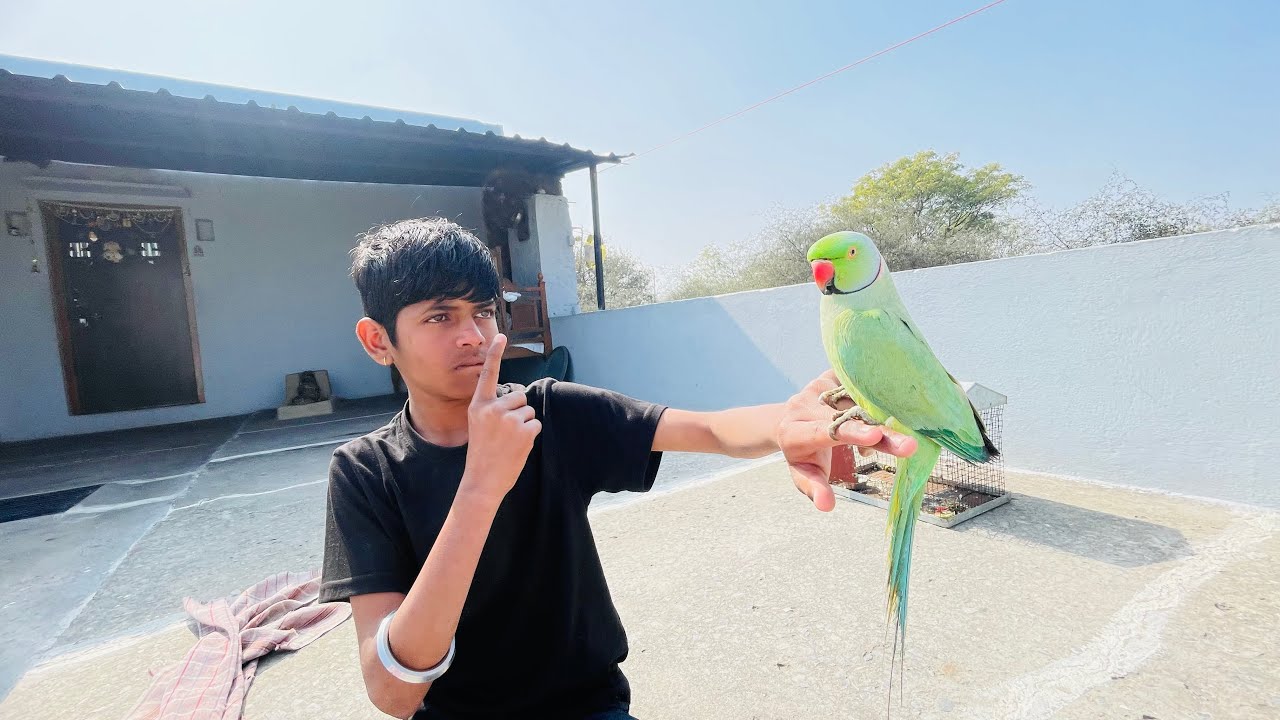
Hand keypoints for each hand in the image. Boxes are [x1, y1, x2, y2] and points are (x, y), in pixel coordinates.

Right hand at [460, 334, 540, 503]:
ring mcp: (508, 419)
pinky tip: (517, 447)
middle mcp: (492, 409)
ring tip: (509, 442)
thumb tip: (517, 399)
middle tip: (504, 433)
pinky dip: (531, 436)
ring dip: (524, 425)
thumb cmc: (482, 454)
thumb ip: (493, 409)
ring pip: (529, 412)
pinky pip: (536, 425)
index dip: (494, 354)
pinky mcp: (523, 431)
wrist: (482, 480)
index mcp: (478, 406)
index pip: (488, 375)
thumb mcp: (479, 426)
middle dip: (518, 412)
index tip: (501, 336)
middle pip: (519, 397)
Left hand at [776, 371, 916, 511]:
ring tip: (911, 422)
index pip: (826, 432)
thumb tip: (827, 506)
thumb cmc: (801, 454)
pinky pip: (858, 382)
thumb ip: (814, 488)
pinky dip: (879, 392)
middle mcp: (805, 405)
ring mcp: (818, 387)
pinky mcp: (829, 376)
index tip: (875, 436)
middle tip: (909, 444)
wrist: (787, 421)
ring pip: (856, 397)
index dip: (851, 433)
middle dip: (881, 430)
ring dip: (884, 411)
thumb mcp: (803, 473)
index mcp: (796, 432)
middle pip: (848, 418)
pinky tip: (899, 398)